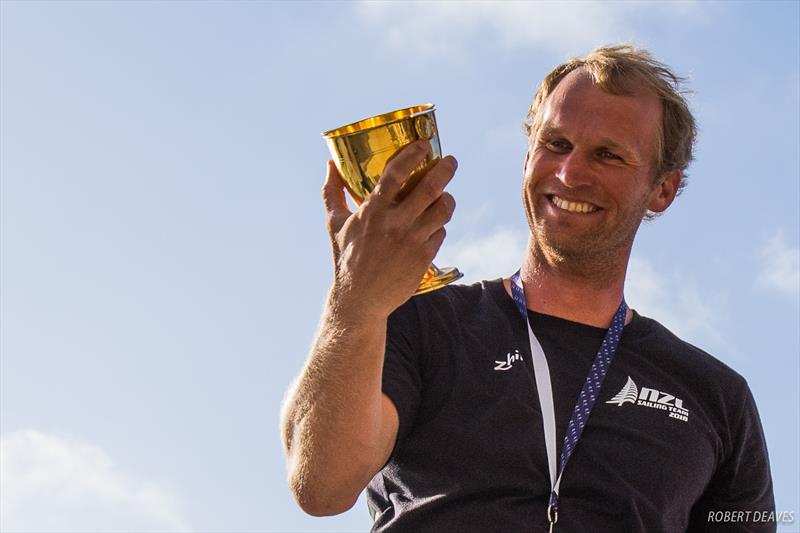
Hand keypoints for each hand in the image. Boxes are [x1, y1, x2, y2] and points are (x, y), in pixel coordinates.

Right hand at [322, 140, 457, 317]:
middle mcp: (396, 223)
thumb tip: (330, 163)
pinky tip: (434, 223)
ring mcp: (413, 241)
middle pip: (431, 187)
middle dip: (446, 169)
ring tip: (445, 194)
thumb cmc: (345, 259)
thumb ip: (332, 191)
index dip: (414, 153)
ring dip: (448, 197)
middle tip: (450, 161)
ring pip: (443, 209)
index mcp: (373, 211)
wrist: (359, 299)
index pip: (398, 172)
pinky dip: (440, 224)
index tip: (424, 144)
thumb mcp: (334, 223)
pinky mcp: (424, 257)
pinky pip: (441, 232)